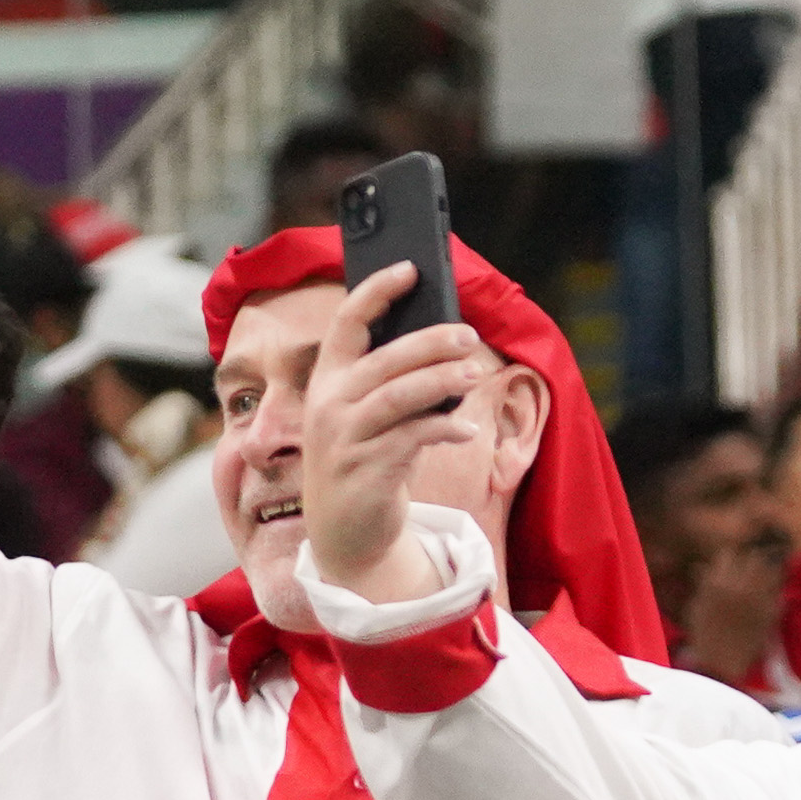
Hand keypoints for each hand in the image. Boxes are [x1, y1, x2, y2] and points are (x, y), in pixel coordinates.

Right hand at [296, 261, 492, 599]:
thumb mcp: (366, 416)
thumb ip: (391, 383)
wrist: (344, 531)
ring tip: (474, 373)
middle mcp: (329, 405)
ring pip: (399, 397)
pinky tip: (464, 429)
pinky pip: (412, 439)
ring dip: (441, 381)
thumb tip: (445, 347)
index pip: (345, 323)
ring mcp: (345, 438)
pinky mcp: (367, 470)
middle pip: (383, 359)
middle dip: (429, 342)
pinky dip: (442, 429)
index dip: (375, 291)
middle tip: (467, 334)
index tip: (409, 268)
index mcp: (327, 381)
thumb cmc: (365, 459)